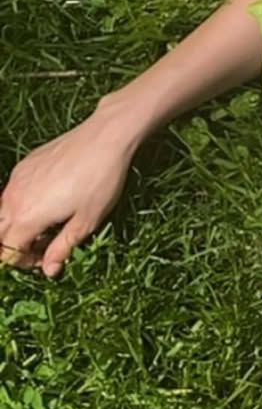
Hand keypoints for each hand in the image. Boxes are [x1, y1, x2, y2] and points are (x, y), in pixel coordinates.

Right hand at [0, 104, 139, 277]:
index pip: (7, 254)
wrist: (104, 138)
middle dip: (14, 247)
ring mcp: (16, 180)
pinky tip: (48, 203)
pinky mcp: (24, 166)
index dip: (24, 263)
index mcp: (27, 218)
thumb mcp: (86, 222)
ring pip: (2, 213)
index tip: (46, 260)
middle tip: (43, 247)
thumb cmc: (100, 181)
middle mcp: (13, 199)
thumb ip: (62, 248)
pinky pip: (11, 193)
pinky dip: (20, 206)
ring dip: (17, 227)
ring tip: (47, 226)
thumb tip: (49, 270)